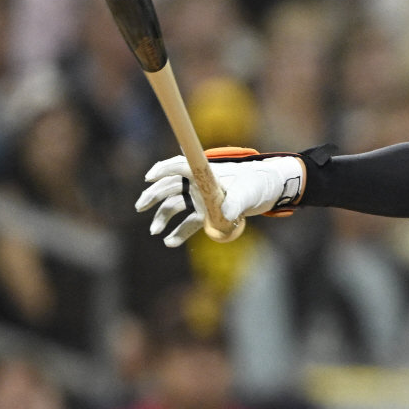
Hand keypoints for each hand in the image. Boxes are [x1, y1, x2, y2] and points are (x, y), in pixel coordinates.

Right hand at [136, 152, 303, 246]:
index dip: (163, 169)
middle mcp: (199, 184)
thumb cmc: (256, 184)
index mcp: (206, 172)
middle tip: (140, 207)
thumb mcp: (247, 193)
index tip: (149, 178)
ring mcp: (201, 198)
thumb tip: (225, 215)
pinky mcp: (206, 212)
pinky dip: (179, 232)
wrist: (268, 192)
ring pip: (175, 205)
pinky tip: (170, 242)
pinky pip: (188, 222)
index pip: (180, 166)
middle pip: (170, 187)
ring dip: (163, 217)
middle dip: (154, 196)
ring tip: (155, 232)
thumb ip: (235, 203)